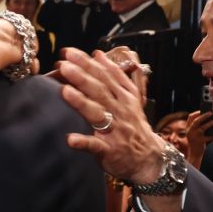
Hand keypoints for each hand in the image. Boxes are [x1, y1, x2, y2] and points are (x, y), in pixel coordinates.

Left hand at [57, 48, 164, 183]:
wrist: (149, 158)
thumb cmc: (133, 126)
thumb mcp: (131, 98)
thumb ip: (115, 76)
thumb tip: (98, 55)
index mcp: (125, 97)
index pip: (105, 75)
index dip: (88, 63)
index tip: (69, 52)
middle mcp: (120, 111)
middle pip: (100, 90)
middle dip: (82, 76)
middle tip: (63, 64)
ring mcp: (115, 130)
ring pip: (97, 113)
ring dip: (81, 102)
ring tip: (64, 91)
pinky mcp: (109, 150)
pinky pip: (95, 146)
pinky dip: (83, 142)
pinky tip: (70, 139)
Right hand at [184, 110, 212, 169]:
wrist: (194, 154)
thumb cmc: (196, 143)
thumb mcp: (194, 134)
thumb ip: (198, 127)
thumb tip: (210, 119)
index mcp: (188, 128)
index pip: (190, 117)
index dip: (197, 112)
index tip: (203, 110)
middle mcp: (190, 131)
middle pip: (196, 121)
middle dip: (204, 115)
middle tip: (211, 112)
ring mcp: (194, 136)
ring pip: (203, 127)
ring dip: (210, 123)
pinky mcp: (200, 141)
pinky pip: (209, 137)